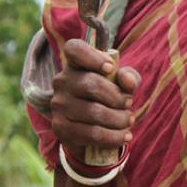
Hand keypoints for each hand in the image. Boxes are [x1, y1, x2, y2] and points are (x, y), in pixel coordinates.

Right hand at [49, 39, 141, 155]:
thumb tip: (128, 82)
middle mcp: (62, 81)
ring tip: (128, 121)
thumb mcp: (122, 84)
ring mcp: (58, 105)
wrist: (92, 128)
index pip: (74, 49)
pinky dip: (113, 137)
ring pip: (94, 112)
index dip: (92, 55)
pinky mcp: (60, 128)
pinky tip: (125, 136)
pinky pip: (91, 134)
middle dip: (117, 97)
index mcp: (75, 64)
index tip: (110, 68)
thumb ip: (129, 78)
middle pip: (91, 84)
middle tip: (129, 104)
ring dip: (119, 119)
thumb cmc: (108, 97)